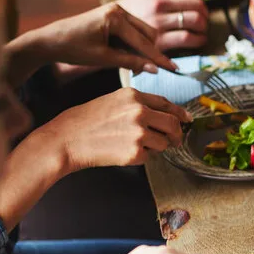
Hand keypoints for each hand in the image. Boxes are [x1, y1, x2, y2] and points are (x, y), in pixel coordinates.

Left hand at [19, 3, 177, 75]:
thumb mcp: (103, 58)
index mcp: (115, 18)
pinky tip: (128, 55)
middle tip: (148, 70)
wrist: (50, 39)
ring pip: (142, 31)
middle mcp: (118, 9)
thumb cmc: (72, 48)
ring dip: (143, 47)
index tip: (173, 68)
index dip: (158, 58)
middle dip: (151, 51)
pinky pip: (133, 29)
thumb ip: (131, 62)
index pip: (144, 41)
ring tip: (135, 64)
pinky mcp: (113, 15)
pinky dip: (134, 43)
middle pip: (148, 32)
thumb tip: (154, 69)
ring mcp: (116, 10)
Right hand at [36, 88, 189, 172]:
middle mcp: (139, 112)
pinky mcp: (135, 153)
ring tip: (133, 145)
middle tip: (175, 140)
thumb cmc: (86, 121)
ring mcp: (138, 133)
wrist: (66, 139)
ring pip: (164, 143)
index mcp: (133, 96)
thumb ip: (138, 105)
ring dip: (156, 147)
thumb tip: (164, 114)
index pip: (166, 104)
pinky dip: (141, 157)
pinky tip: (123, 152)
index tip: (187, 119)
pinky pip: (150, 157)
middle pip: (173, 124)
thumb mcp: (113, 101)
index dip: (179, 113)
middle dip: (177, 134)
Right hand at [116, 0, 209, 50]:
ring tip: (202, 32)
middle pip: (197, 5)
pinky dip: (199, 40)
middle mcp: (158, 2)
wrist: (103, 32)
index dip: (199, 1)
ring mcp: (159, 21)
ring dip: (204, 28)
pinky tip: (198, 41)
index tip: (200, 9)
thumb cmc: (127, 15)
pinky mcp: (159, 40)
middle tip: (204, 23)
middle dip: (205, 15)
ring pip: (196, 20)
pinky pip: (188, 38)